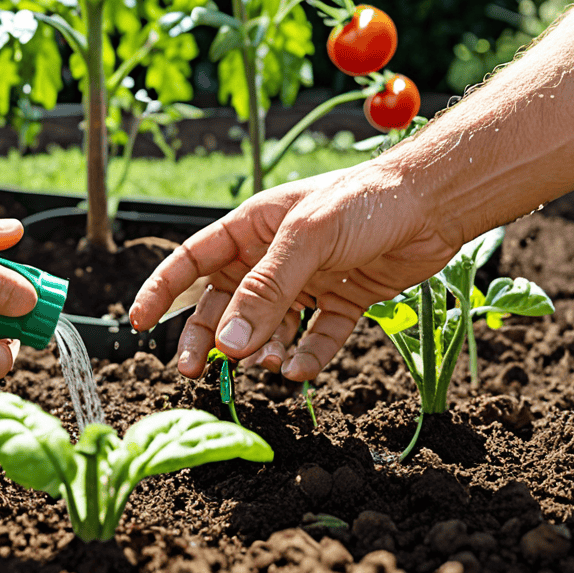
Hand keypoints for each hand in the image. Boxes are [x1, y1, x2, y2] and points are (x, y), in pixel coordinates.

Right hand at [129, 166, 460, 380]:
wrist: (433, 205)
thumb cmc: (363, 201)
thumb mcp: (306, 239)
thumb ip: (265, 291)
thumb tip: (228, 344)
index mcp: (251, 228)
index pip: (191, 260)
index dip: (162, 290)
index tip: (139, 323)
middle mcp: (271, 257)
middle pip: (223, 304)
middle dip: (206, 337)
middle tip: (193, 371)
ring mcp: (305, 282)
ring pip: (265, 327)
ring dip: (256, 351)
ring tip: (260, 366)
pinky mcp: (340, 302)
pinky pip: (313, 338)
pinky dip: (305, 357)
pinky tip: (299, 370)